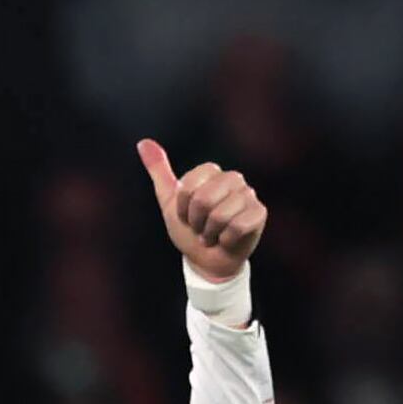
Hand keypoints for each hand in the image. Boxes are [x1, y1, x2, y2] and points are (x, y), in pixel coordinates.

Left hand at [137, 140, 267, 282]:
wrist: (206, 261)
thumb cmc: (189, 230)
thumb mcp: (169, 202)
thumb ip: (159, 171)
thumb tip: (143, 143)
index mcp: (212, 172)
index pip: (189, 186)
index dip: (183, 208)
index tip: (186, 216)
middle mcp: (233, 178)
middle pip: (204, 199)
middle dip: (196, 222)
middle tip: (200, 228)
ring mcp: (248, 195)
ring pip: (220, 215)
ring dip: (210, 233)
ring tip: (213, 234)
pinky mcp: (259, 213)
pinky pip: (237, 226)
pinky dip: (226, 240)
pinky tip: (227, 240)